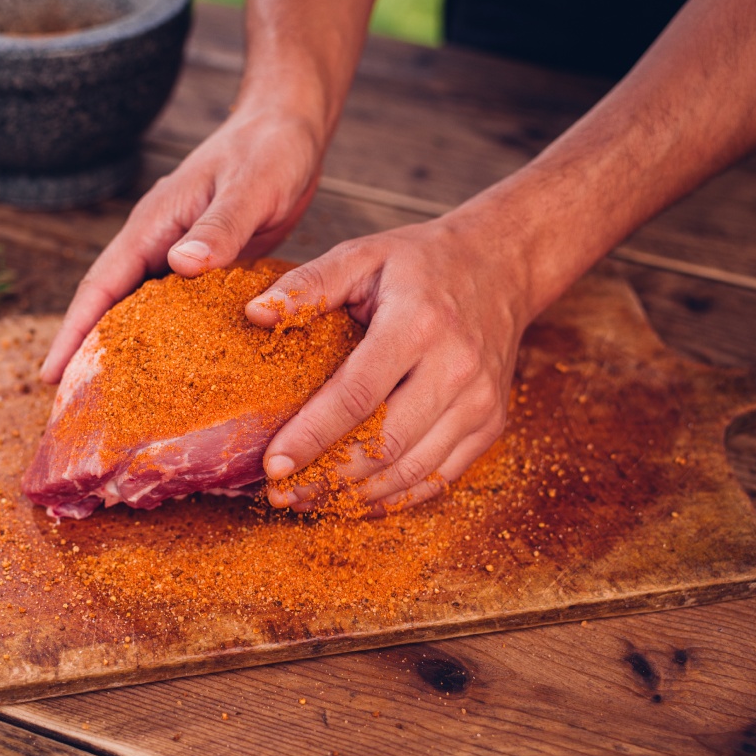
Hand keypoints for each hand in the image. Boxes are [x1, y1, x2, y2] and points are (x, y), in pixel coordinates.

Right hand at [40, 106, 324, 382]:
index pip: (100, 285)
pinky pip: (179, 309)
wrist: (289, 128)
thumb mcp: (249, 188)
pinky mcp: (207, 266)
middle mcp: (158, 242)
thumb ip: (219, 228)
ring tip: (119, 402)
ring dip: (128, 350)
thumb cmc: (270, 151)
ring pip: (144, 311)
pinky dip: (171, 340)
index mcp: (154, 224)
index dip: (74, 331)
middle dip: (90, 352)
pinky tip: (178, 373)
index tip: (51, 375)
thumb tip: (179, 264)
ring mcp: (179, 255)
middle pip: (111, 306)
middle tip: (77, 407)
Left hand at [249, 200, 536, 514]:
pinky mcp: (491, 424)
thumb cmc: (422, 263)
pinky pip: (440, 477)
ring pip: (413, 470)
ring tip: (308, 501)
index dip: (311, 435)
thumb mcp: (362, 254)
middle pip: (386, 443)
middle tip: (280, 494)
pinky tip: (356, 500)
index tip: (272, 464)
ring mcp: (480, 401)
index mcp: (419, 323)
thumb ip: (308, 284)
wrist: (502, 266)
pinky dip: (397, 497)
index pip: (357, 395)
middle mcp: (456, 367)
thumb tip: (253, 315)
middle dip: (328, 477)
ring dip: (357, 495)